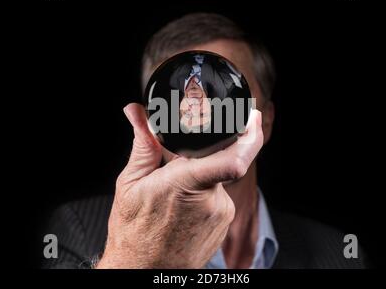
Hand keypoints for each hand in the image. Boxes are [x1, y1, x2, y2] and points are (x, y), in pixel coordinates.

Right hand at [96, 103, 262, 267]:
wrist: (146, 271)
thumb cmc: (135, 233)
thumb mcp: (131, 184)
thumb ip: (143, 144)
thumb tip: (136, 113)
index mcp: (187, 183)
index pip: (233, 159)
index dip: (251, 136)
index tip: (254, 119)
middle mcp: (212, 200)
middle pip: (218, 160)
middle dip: (199, 158)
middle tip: (174, 174)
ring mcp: (222, 214)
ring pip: (216, 179)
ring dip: (199, 178)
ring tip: (174, 196)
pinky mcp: (225, 224)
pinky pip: (219, 196)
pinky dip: (203, 194)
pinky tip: (183, 207)